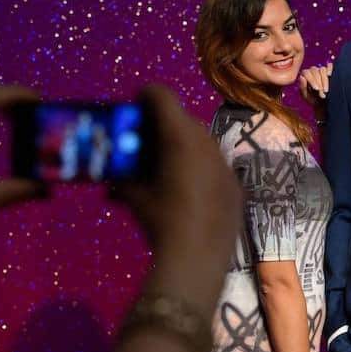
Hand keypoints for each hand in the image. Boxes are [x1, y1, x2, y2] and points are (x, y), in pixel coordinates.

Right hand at [112, 85, 241, 311]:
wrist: (198, 257)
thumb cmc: (160, 221)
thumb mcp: (135, 197)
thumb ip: (124, 178)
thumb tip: (114, 177)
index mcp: (180, 137)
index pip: (162, 96)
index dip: (145, 94)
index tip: (134, 100)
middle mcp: (206, 142)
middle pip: (183, 119)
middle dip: (163, 124)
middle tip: (145, 137)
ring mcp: (225, 162)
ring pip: (201, 141)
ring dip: (182, 145)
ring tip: (165, 162)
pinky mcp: (236, 184)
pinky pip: (214, 165)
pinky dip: (198, 168)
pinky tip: (187, 187)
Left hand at [298, 63, 332, 111]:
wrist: (324, 104)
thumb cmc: (313, 99)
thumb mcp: (306, 96)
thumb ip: (303, 87)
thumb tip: (302, 77)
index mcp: (305, 75)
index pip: (306, 73)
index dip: (312, 80)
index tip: (316, 89)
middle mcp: (312, 70)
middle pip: (315, 71)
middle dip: (319, 83)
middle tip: (322, 94)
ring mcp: (321, 69)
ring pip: (322, 69)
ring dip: (324, 80)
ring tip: (326, 91)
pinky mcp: (329, 70)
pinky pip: (330, 66)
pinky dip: (330, 69)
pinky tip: (329, 75)